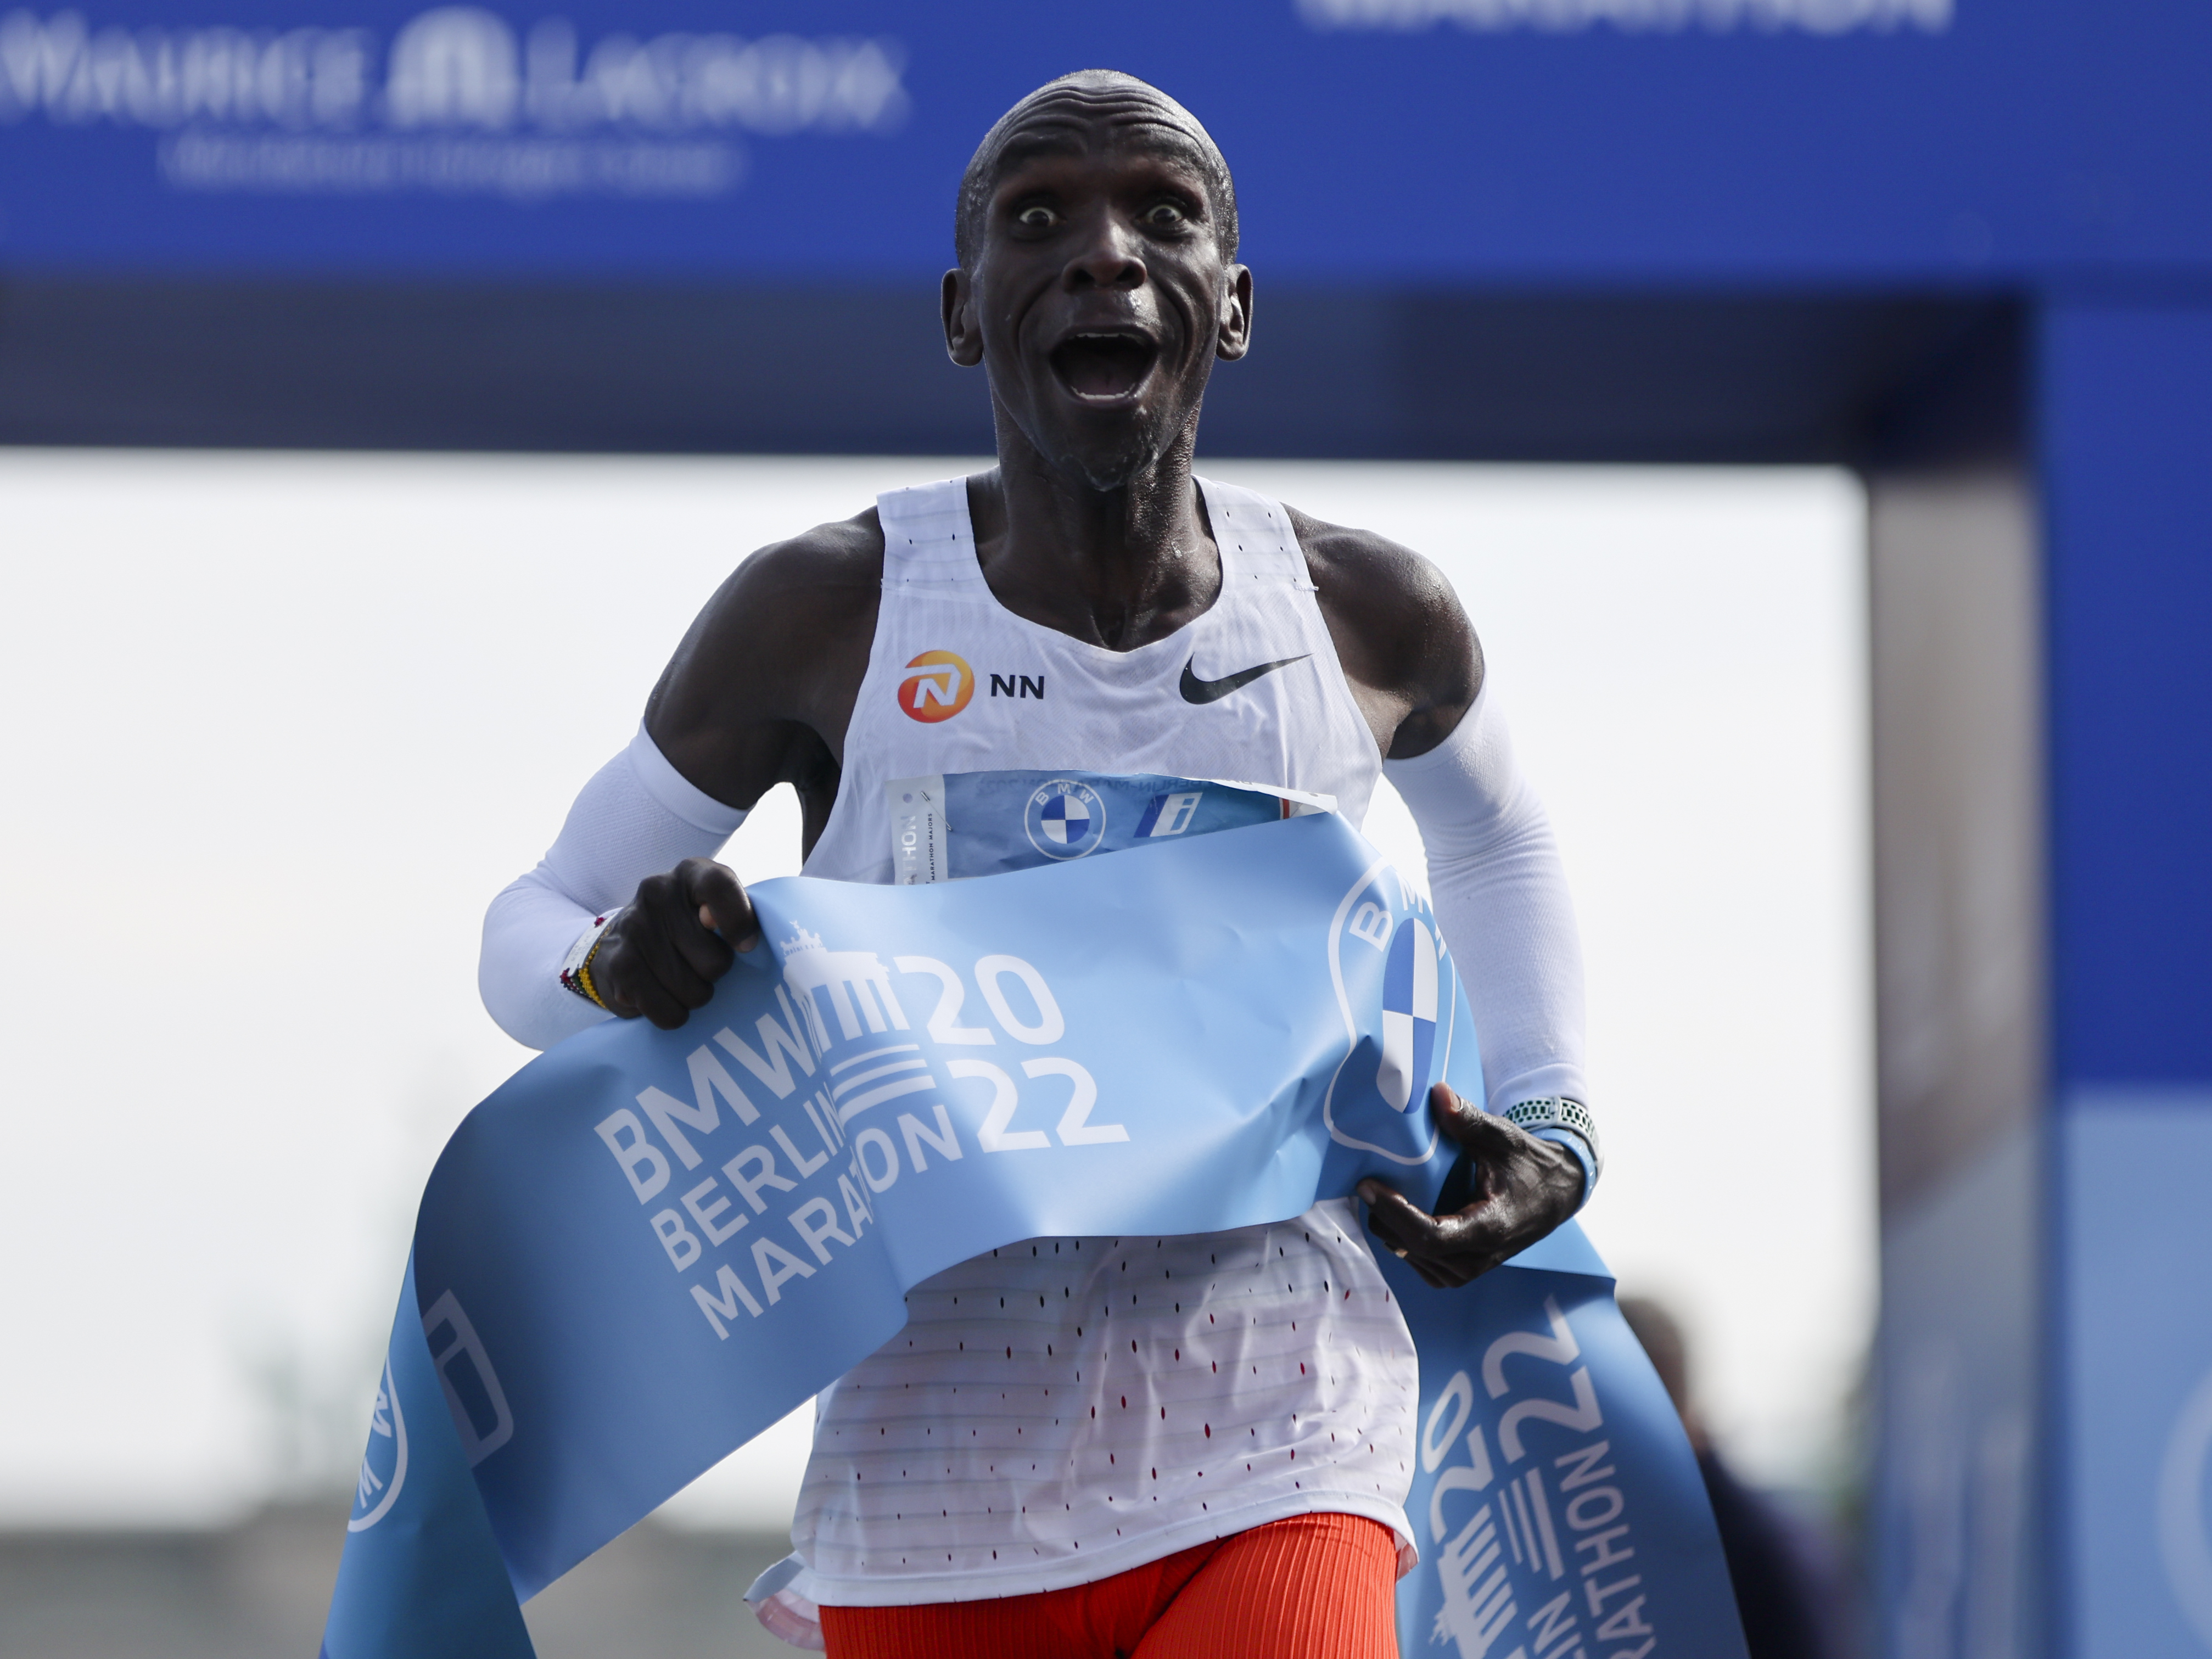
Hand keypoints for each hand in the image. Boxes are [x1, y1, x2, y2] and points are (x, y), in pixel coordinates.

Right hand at [591, 858, 760, 1029]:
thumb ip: (736, 916)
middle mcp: (657, 892)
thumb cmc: (685, 928)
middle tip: (697, 963)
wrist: (621, 943)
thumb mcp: (714, 909)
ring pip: (693, 992)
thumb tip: (743, 941)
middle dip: (714, 974)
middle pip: (715, 961)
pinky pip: (667, 1012)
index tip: (744, 946)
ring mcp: (634, 927)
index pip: (719, 886)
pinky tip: (661, 997)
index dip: (738, 921)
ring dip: (694, 996)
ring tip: (679, 979)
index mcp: (691, 873)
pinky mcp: (618, 965)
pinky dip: (672, 1015)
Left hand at [1357, 1083, 1585, 1287]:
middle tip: (1366, 1183)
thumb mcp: (1503, 1137)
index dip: (1394, 1212)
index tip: (1369, 1186)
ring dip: (1390, 1228)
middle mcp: (1478, 1258)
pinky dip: (1402, 1239)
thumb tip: (1437, 1093)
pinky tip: (1396, 1211)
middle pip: (1413, 1247)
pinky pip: (1420, 1261)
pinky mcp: (1461, 1271)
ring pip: (1412, 1257)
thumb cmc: (1528, 1164)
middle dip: (1384, 1216)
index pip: (1430, 1235)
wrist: (1555, 1194)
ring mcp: (1469, 1270)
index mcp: (1489, 1228)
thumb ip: (1469, 1120)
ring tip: (1378, 1194)